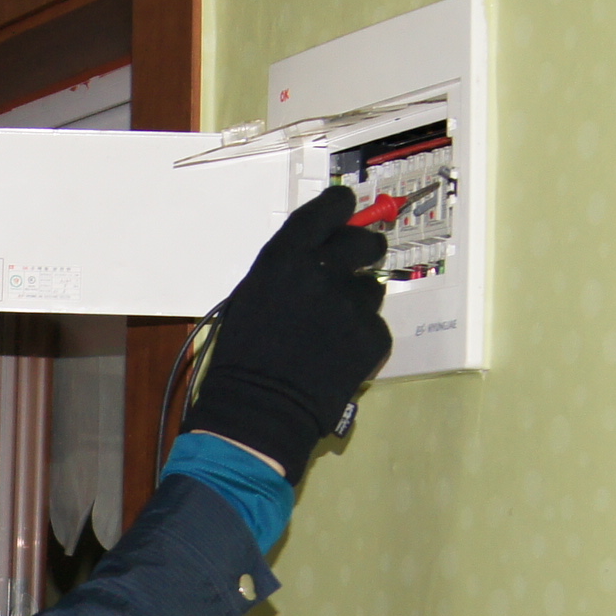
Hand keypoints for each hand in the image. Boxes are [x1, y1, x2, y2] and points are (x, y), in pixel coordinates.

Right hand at [180, 187, 393, 480]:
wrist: (260, 408)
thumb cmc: (241, 355)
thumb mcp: (251, 296)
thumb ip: (288, 269)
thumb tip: (319, 255)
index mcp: (286, 257)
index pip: (329, 210)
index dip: (341, 207)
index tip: (347, 209)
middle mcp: (325, 271)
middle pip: (364, 242)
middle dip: (363, 250)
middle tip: (357, 265)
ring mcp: (354, 304)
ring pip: (371, 289)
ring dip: (356, 302)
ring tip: (332, 330)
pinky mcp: (374, 336)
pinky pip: (374, 325)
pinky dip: (360, 336)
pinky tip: (338, 355)